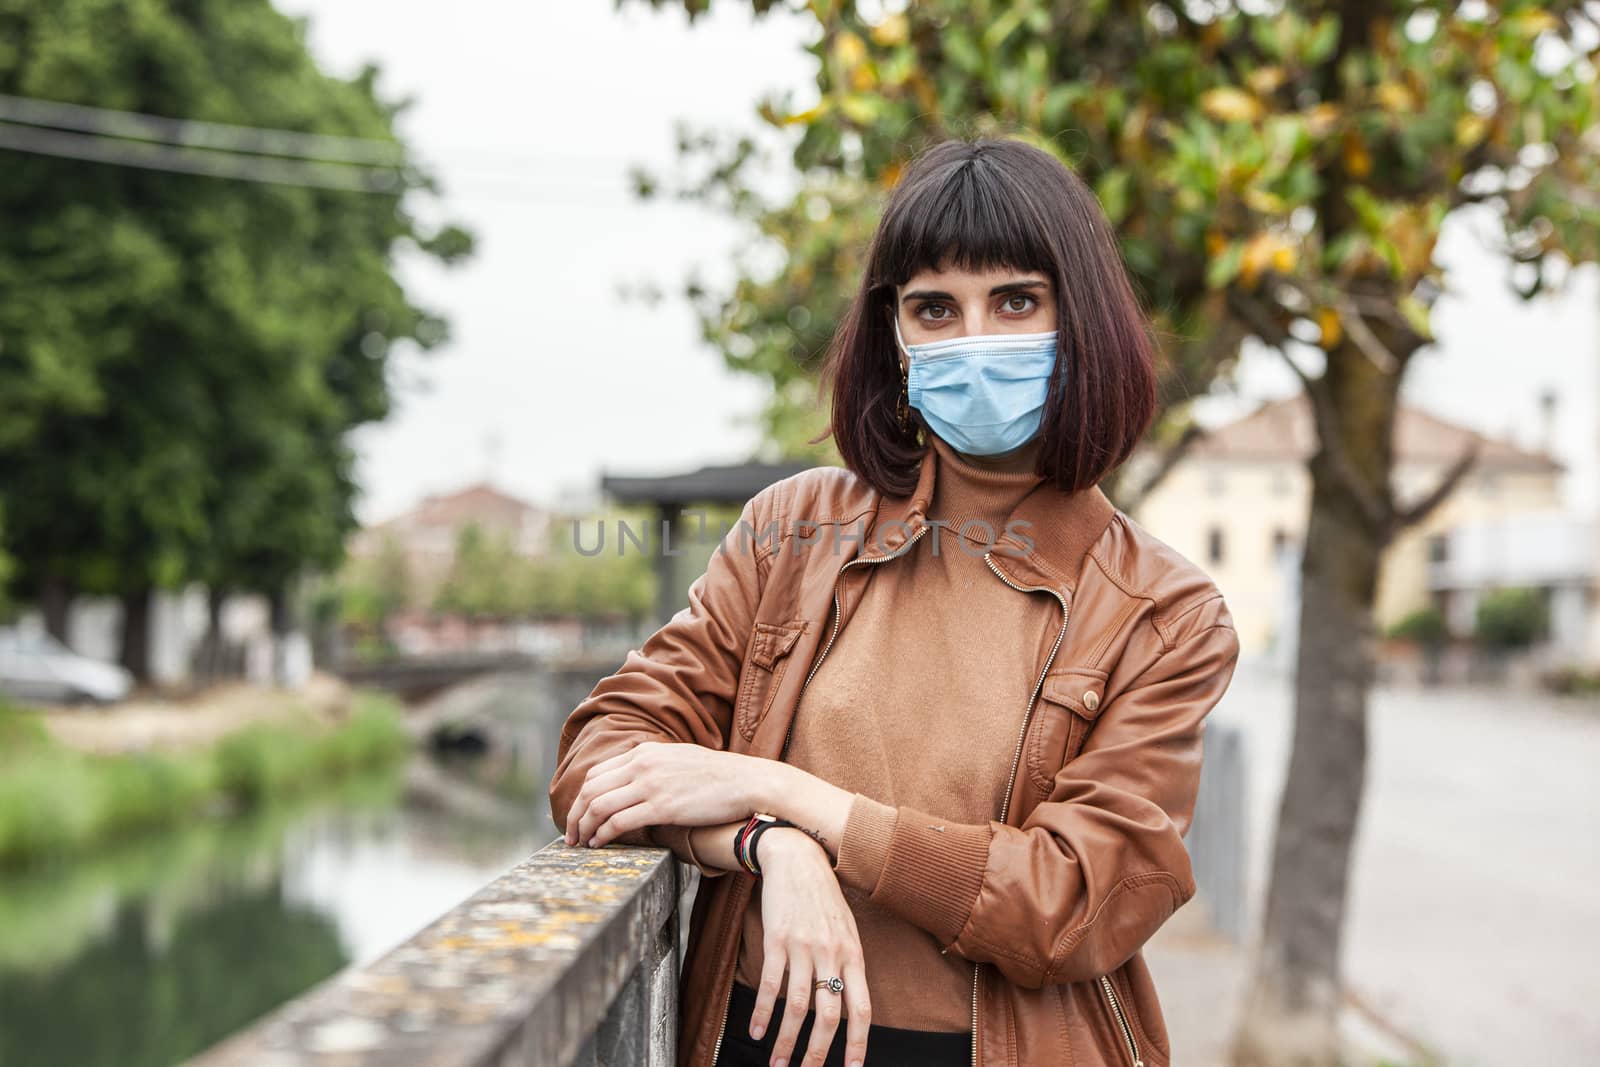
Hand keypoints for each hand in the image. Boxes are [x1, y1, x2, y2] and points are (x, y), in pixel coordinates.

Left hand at [565, 740, 773, 848]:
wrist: (747, 781)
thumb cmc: (717, 776)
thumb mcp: (678, 759)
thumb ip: (653, 766)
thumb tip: (636, 782)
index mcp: (644, 753)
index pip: (597, 773)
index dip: (581, 797)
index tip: (579, 815)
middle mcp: (642, 765)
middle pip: (591, 790)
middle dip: (575, 815)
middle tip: (571, 835)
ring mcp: (651, 785)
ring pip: (600, 806)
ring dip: (585, 828)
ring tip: (582, 843)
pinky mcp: (662, 807)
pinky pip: (619, 822)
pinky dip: (603, 834)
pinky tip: (600, 844)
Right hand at [750, 830, 870, 1066]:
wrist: (798, 858)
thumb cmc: (824, 897)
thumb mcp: (848, 928)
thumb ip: (849, 963)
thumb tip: (849, 1003)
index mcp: (853, 954)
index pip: (861, 1008)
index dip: (859, 1042)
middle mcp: (831, 953)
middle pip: (828, 1015)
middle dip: (818, 1053)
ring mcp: (803, 947)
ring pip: (798, 1006)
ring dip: (786, 1040)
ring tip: (778, 1062)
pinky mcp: (777, 940)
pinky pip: (769, 984)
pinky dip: (762, 1011)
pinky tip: (756, 1030)